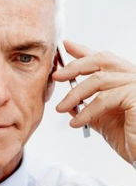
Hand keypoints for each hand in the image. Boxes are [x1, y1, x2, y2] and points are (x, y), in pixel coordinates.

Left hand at [53, 40, 135, 164]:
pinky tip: (76, 122)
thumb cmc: (131, 139)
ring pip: (99, 79)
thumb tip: (69, 102)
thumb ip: (89, 108)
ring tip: (60, 108)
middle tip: (56, 76)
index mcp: (127, 80)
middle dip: (75, 65)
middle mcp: (135, 78)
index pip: (105, 59)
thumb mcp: (103, 120)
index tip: (66, 46)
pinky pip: (105, 98)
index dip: (84, 51)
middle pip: (103, 60)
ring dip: (75, 94)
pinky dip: (87, 110)